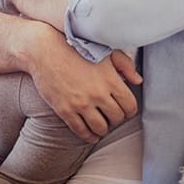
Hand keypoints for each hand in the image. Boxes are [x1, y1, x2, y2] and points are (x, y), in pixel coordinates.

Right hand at [27, 27, 141, 142]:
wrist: (45, 50)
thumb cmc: (75, 47)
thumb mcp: (104, 51)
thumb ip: (124, 65)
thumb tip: (138, 80)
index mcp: (110, 79)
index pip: (130, 106)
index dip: (129, 110)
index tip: (124, 109)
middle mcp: (98, 94)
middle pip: (117, 118)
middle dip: (116, 118)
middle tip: (111, 115)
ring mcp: (81, 103)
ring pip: (100, 128)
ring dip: (103, 128)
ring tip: (101, 124)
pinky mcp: (65, 110)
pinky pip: (81, 131)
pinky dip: (88, 136)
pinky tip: (90, 134)